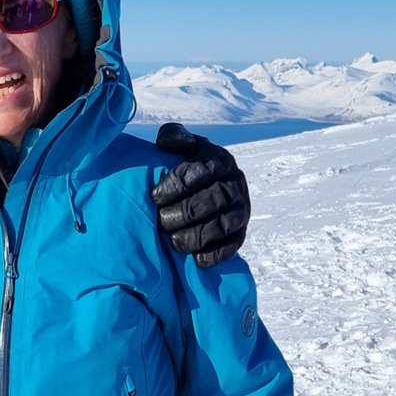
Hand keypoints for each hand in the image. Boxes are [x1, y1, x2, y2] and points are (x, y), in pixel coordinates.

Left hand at [151, 123, 250, 266]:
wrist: (205, 190)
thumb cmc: (187, 167)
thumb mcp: (183, 146)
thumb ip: (175, 137)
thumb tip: (166, 141)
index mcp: (220, 160)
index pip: (203, 169)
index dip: (178, 183)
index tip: (155, 196)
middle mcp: (235, 185)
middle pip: (213, 200)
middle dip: (184, 212)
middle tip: (161, 221)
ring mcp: (240, 211)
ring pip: (222, 225)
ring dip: (196, 235)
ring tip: (173, 241)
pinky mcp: (240, 234)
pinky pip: (231, 247)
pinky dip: (214, 254)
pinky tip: (196, 258)